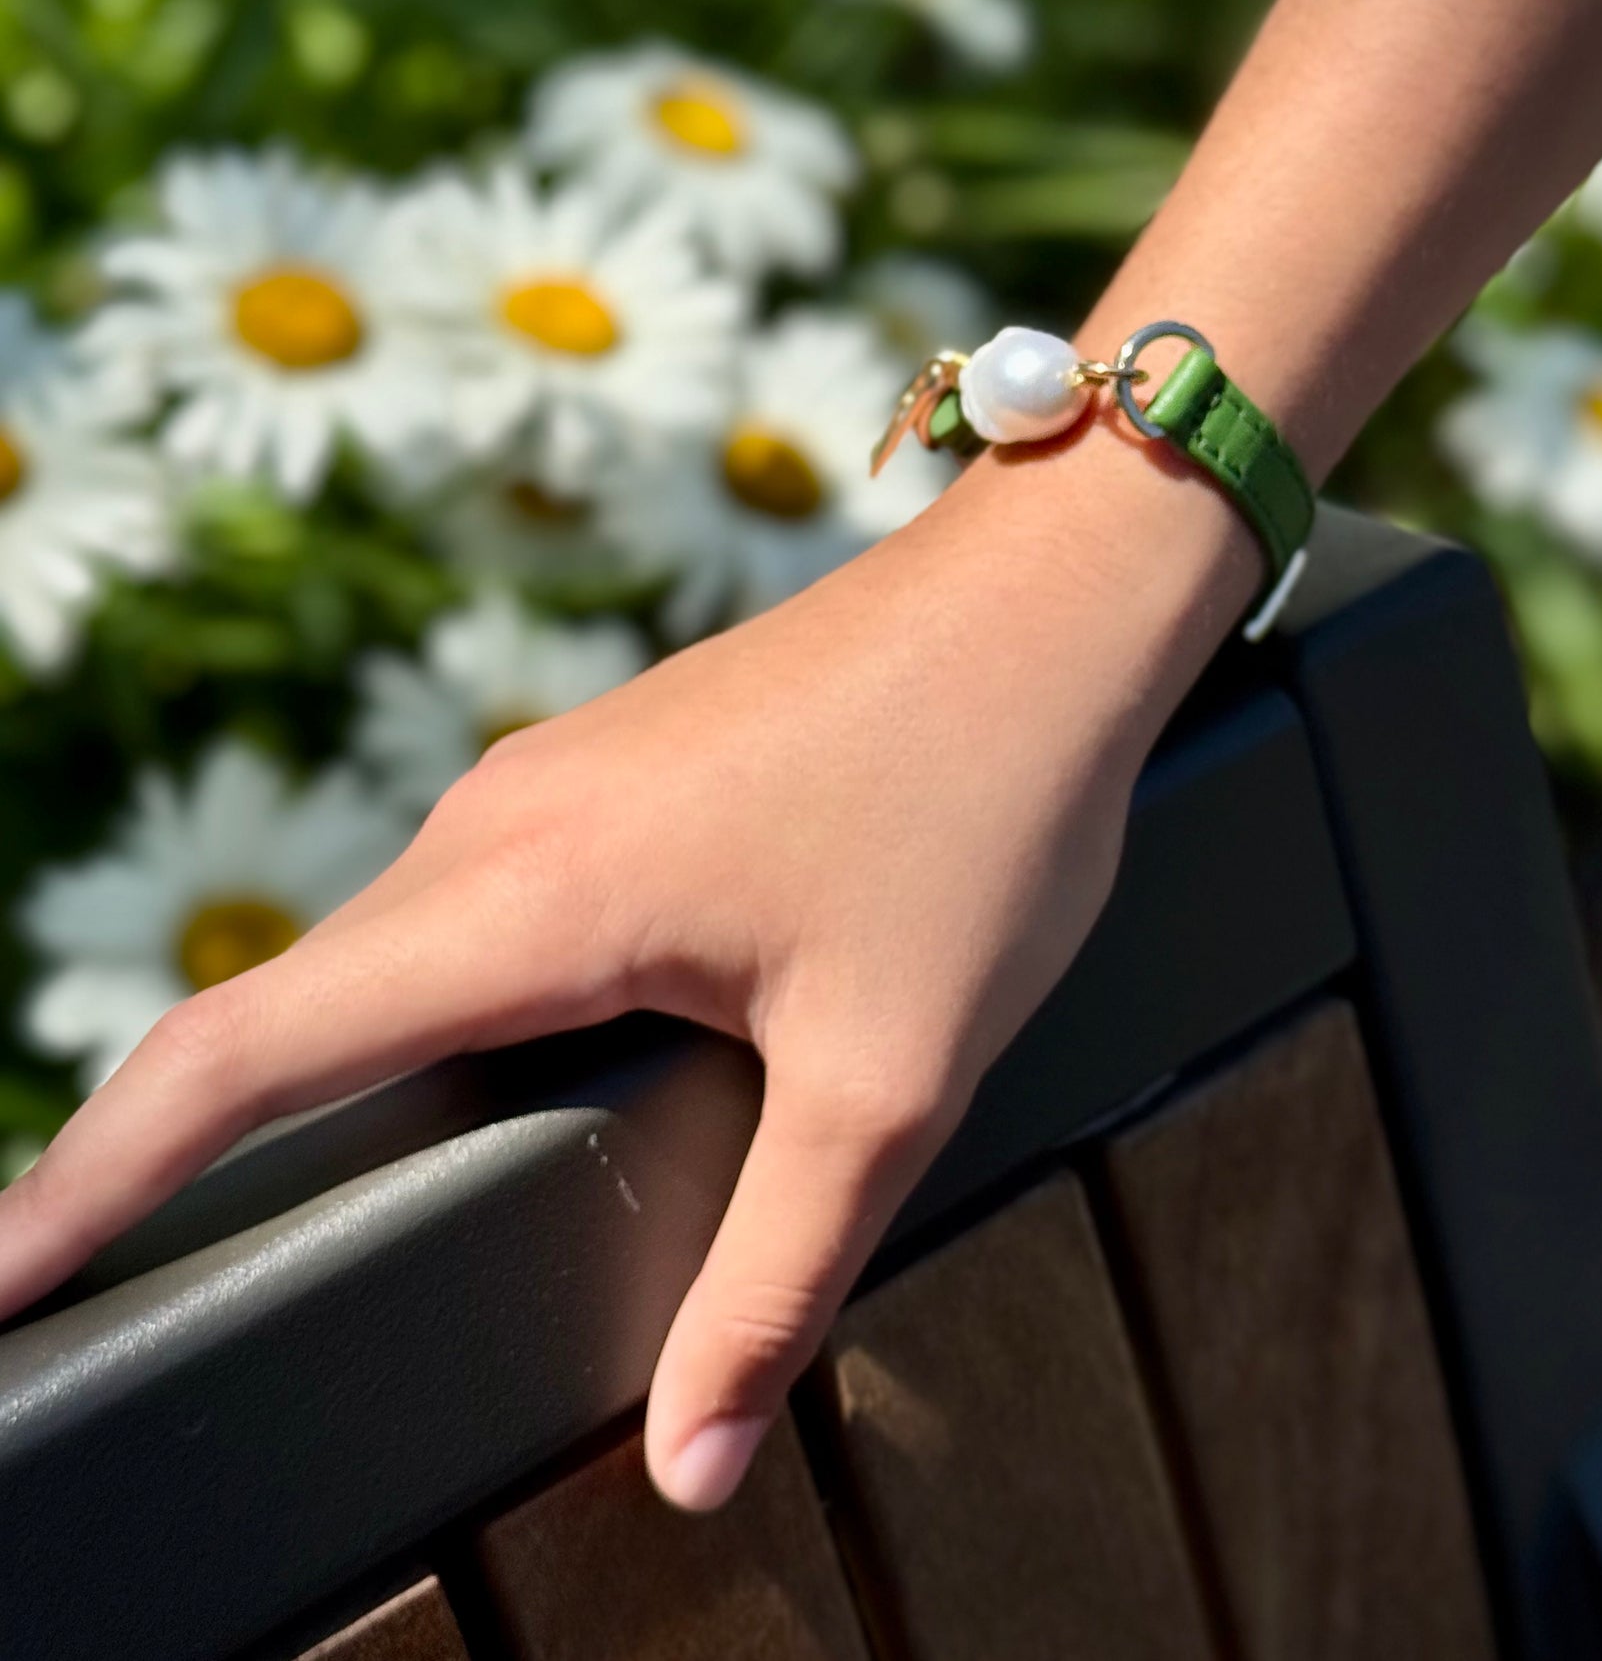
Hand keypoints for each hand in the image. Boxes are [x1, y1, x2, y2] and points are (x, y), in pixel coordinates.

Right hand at [0, 417, 1253, 1508]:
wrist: (1051, 593)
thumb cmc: (984, 802)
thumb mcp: (891, 1071)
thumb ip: (777, 1276)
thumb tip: (690, 1464)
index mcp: (530, 896)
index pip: (242, 1049)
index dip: (93, 1174)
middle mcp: (500, 822)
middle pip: (302, 1009)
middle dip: (202, 1146)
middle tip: (131, 1277)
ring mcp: (551, 777)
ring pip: (404, 951)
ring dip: (351, 1068)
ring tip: (308, 1191)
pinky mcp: (611, 765)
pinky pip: (487, 901)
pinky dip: (450, 1000)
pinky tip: (516, 1059)